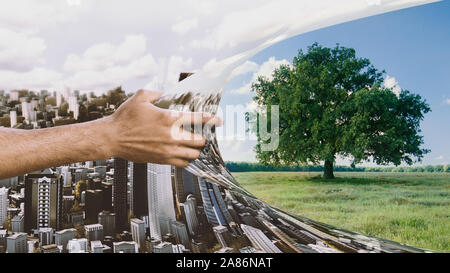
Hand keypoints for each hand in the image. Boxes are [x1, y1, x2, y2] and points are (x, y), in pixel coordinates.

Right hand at [103, 89, 221, 166]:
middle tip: (204, 134)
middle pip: (200, 140)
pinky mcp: (162, 160)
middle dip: (204, 137)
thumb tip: (166, 93)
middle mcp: (171, 136)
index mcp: (169, 119)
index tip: (219, 120)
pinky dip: (187, 159)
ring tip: (196, 145)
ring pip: (193, 154)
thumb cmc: (124, 118)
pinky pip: (183, 164)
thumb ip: (157, 93)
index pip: (198, 118)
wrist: (111, 138)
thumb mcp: (141, 97)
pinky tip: (186, 154)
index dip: (212, 119)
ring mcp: (167, 150)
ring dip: (197, 149)